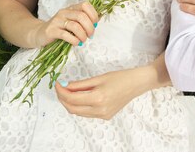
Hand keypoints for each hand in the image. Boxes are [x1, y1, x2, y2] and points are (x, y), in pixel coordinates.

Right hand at [32, 1, 98, 46]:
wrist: (39, 34)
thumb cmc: (59, 29)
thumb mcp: (71, 22)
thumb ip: (82, 21)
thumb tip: (97, 23)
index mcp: (71, 8)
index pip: (85, 5)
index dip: (93, 14)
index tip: (95, 24)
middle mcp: (64, 12)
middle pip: (81, 16)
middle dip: (89, 27)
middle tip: (90, 35)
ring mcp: (57, 21)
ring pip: (74, 26)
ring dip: (82, 35)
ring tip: (83, 40)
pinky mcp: (51, 31)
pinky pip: (65, 35)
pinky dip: (74, 40)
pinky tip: (76, 43)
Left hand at [55, 55, 169, 119]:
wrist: (137, 83)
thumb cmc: (120, 77)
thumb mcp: (99, 78)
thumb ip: (80, 84)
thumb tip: (65, 86)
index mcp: (98, 98)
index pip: (71, 98)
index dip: (61, 91)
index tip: (57, 83)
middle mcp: (99, 110)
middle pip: (72, 109)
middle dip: (63, 99)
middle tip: (60, 88)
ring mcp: (103, 115)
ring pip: (79, 113)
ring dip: (71, 103)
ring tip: (68, 92)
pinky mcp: (105, 116)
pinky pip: (87, 113)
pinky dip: (80, 106)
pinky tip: (81, 97)